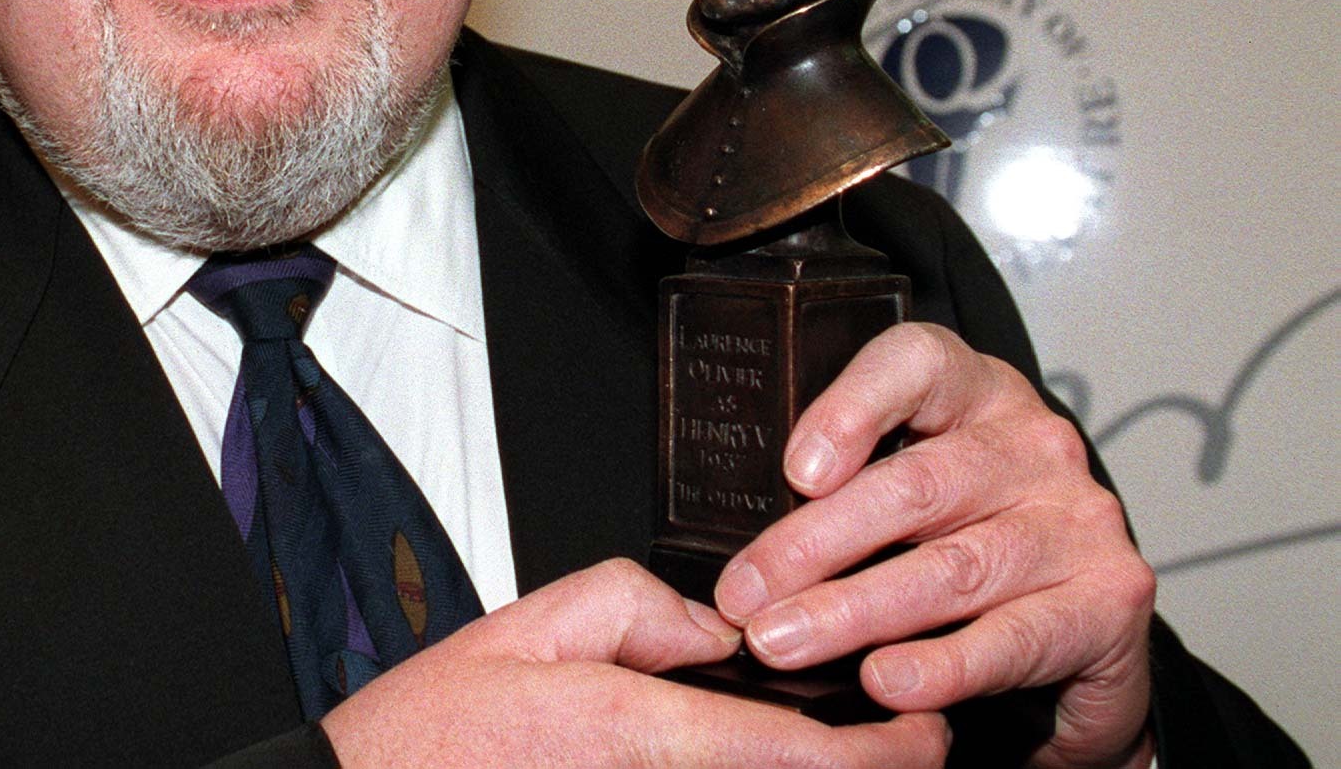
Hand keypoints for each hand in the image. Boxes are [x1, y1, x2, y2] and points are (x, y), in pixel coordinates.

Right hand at [322, 558, 950, 767]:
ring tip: (853, 752)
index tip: (926, 731)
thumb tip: (711, 625)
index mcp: (633, 730)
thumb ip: (631, 607)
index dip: (881, 753)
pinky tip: (769, 760)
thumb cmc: (435, 731)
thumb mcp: (528, 626)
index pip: (791, 753)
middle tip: (912, 741)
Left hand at [713, 324, 1155, 768]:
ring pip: (949, 567)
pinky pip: (1010, 636)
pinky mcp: (1110, 599)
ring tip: (781, 642)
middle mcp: (1033, 444)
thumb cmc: (967, 539)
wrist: (1084, 626)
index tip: (792, 471)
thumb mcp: (910, 490)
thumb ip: (845, 490)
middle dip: (812, 546)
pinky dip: (939, 665)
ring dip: (851, 612)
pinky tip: (884, 682)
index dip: (850, 409)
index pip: (915, 365)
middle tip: (744, 595)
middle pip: (914, 486)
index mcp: (976, 393)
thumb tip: (743, 549)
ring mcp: (1077, 519)